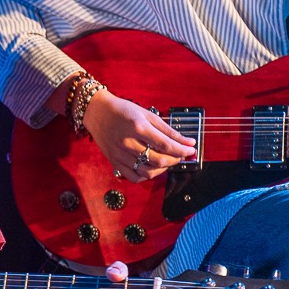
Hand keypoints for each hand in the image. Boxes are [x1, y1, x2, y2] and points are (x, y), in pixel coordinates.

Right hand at [82, 90, 196, 181]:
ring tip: (167, 161)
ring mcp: (120, 154)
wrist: (97, 112)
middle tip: (181, 155)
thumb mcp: (147, 114)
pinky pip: (134, 177)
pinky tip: (152, 167)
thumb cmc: (123, 110)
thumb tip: (187, 142)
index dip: (182, 150)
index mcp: (138, 127)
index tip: (191, 149)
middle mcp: (128, 143)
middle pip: (159, 160)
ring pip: (147, 172)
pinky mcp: (114, 162)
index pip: (166, 145)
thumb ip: (168, 130)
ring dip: (163, 169)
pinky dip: (147, 176)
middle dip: (175, 160)